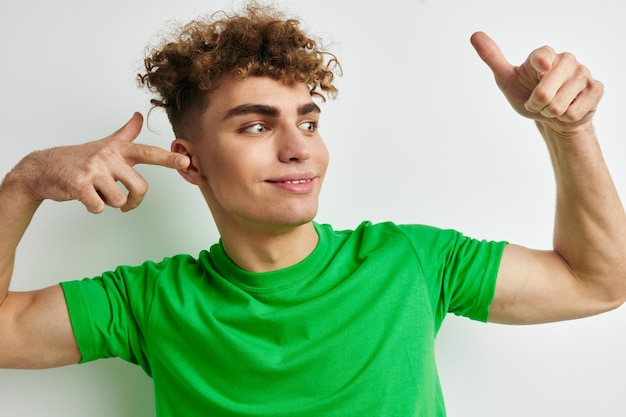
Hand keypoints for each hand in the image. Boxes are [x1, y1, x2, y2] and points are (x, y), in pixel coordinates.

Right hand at [16, 113, 189, 212]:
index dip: (168, 159)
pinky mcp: (80, 184)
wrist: (43, 168)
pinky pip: (99, 207)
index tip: (185, 161)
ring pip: (118, 200)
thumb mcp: (105, 144)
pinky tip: (84, 196)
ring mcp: (94, 169)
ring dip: (108, 203)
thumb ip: (125, 133)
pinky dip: (93, 208)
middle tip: (124, 203)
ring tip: (96, 192)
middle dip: (133, 201)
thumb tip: (138, 116)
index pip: (148, 153)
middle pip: (139, 188)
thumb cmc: (79, 159)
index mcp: (118, 150)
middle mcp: (108, 156)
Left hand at [470, 31, 603, 134]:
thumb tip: (475, 35)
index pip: (542, 55)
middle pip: (546, 89)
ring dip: (551, 113)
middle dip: (536, 103)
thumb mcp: (506, 80)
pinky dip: (566, 118)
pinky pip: (575, 113)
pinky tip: (569, 109)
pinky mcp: (596, 89)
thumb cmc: (527, 94)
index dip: (540, 62)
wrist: (551, 117)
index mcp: (544, 56)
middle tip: (537, 101)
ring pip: (560, 105)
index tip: (539, 67)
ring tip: (553, 106)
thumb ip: (492, 58)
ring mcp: (583, 74)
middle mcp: (566, 60)